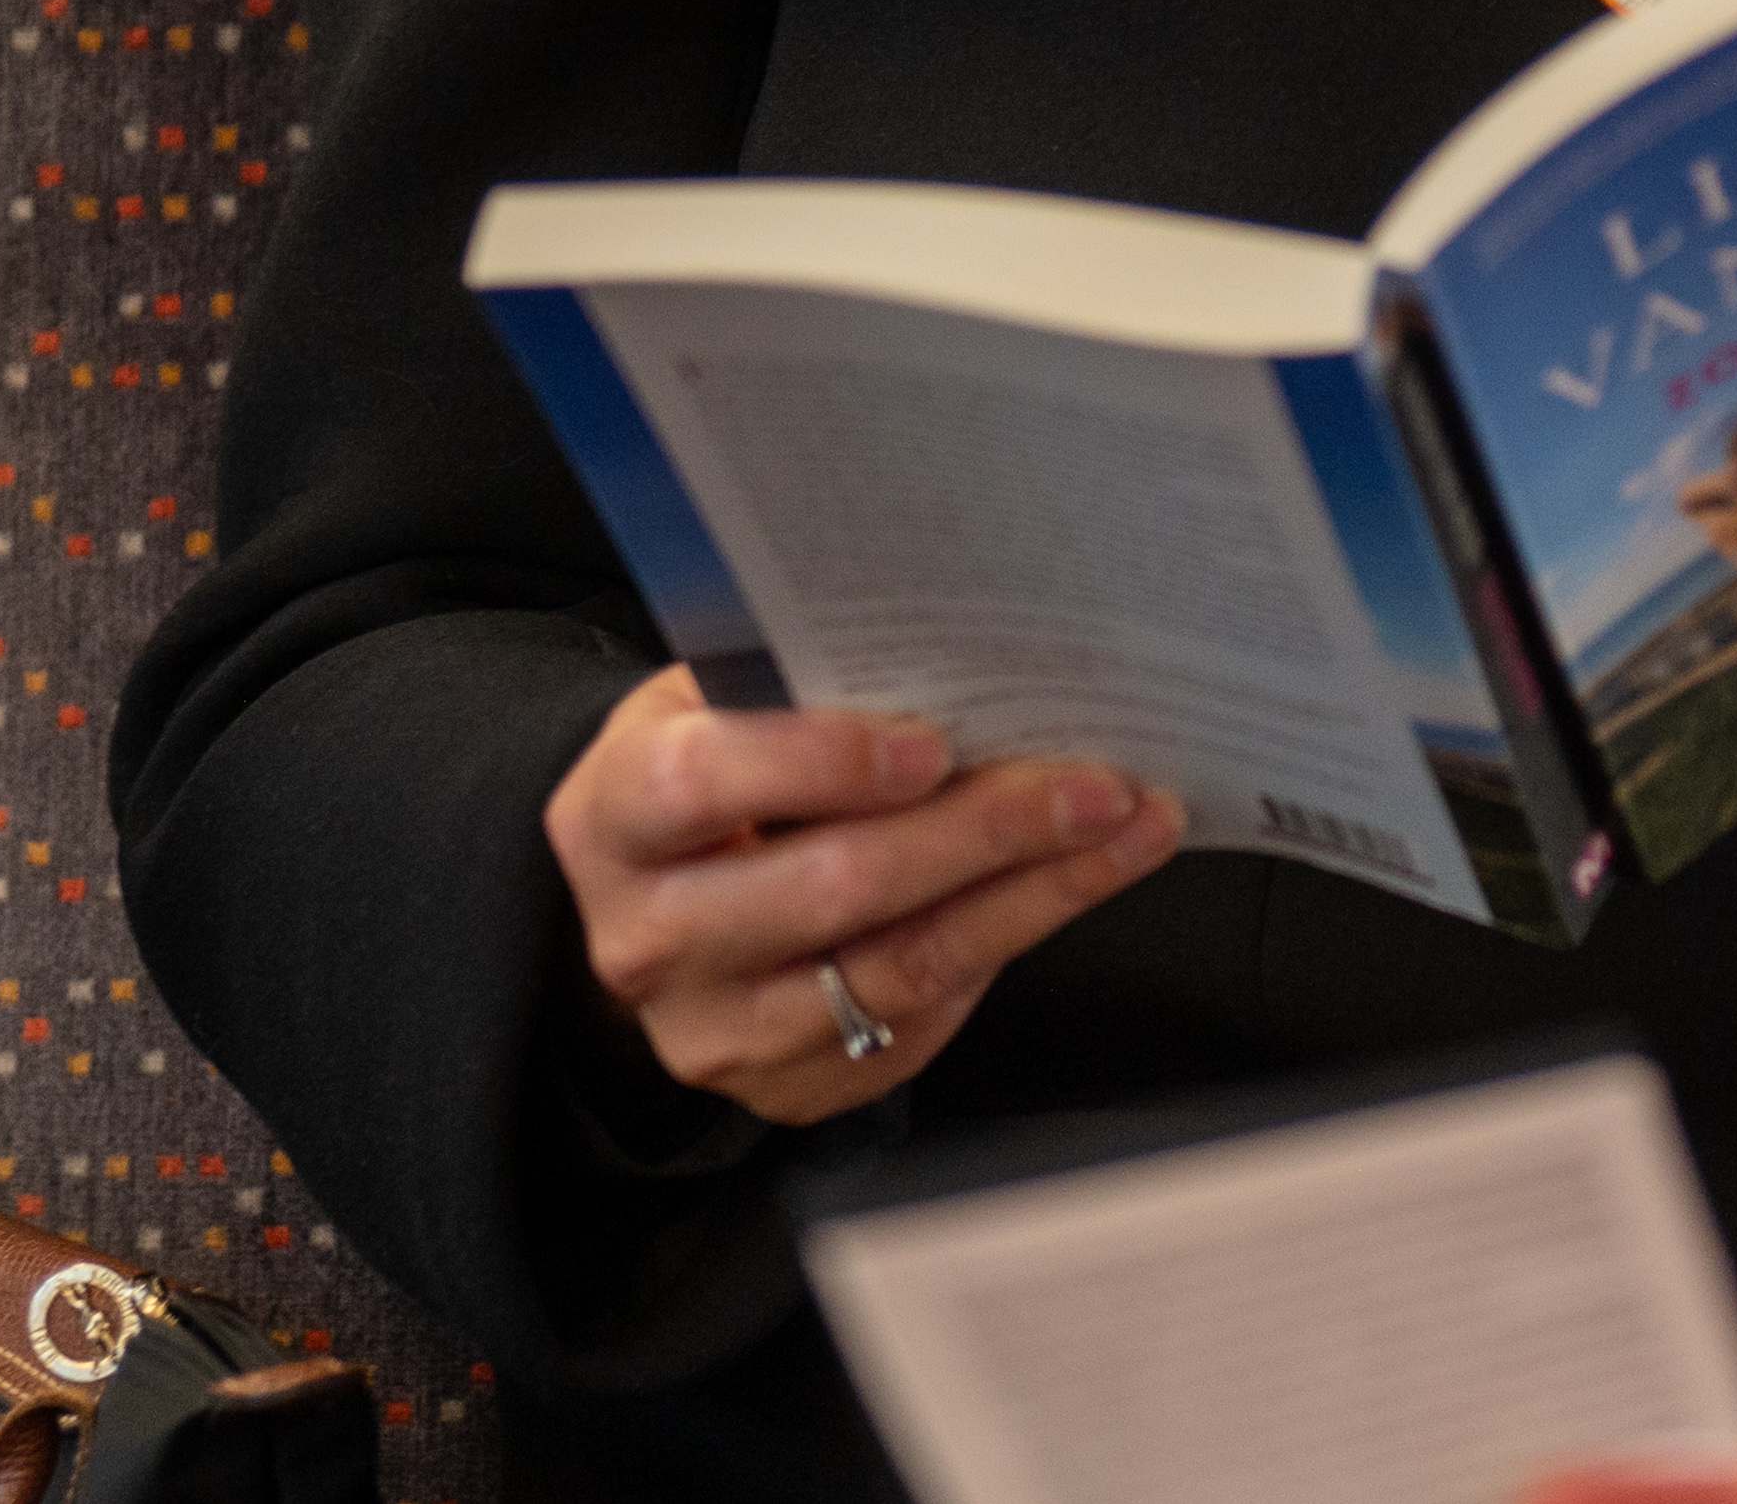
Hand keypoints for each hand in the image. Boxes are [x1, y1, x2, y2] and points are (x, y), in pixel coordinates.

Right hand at [545, 668, 1186, 1126]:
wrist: (663, 907)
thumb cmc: (710, 774)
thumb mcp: (711, 707)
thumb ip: (792, 685)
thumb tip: (949, 646)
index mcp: (611, 818)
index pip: (701, 784)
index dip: (819, 761)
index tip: (931, 741)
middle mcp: (650, 939)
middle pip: (829, 889)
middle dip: (979, 830)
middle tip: (1091, 782)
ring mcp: (716, 1032)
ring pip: (900, 967)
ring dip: (1033, 893)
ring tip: (1125, 827)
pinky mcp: (789, 1089)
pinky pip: (924, 1020)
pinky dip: (1013, 942)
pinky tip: (1076, 883)